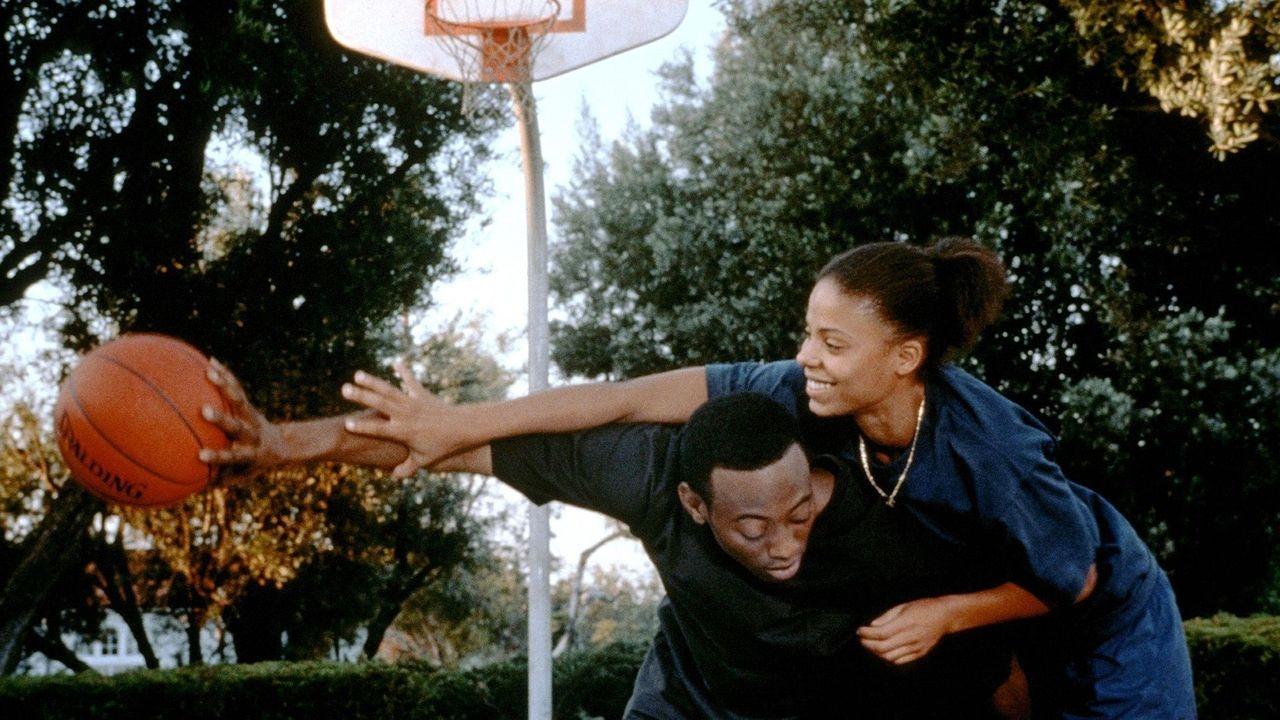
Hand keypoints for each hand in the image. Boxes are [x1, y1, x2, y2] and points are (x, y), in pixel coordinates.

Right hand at [198, 358, 285, 484]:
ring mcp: (251, 417)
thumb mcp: (241, 477)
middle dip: (222, 419)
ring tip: (209, 371)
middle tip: (204, 411)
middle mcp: (251, 434)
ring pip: (239, 400)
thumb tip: (189, 491)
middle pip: (237, 425)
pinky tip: (211, 361)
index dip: (218, 456)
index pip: (233, 456)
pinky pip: (237, 388)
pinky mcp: (248, 406)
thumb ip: (220, 481)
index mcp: (249, 453)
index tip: (200, 456)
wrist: (281, 446)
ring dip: (224, 385)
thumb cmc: (254, 465)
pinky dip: (225, 375)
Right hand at [340, 360, 460, 477]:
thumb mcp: (425, 460)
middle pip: (380, 404)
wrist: (463, 428)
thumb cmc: (443, 446)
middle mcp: (405, 415)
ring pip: (390, 390)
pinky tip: (397, 362)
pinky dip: (404, 372)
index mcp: (402, 431)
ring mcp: (412, 402)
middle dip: (361, 396)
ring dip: (373, 382)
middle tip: (344, 389)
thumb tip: (394, 476)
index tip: (347, 424)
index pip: (378, 429)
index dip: (363, 427)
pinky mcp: (422, 394)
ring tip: (357, 374)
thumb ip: (408, 468)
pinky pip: (411, 381)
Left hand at [856, 596, 957, 664]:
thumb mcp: (903, 606)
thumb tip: (872, 626)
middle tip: (862, 639)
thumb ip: (887, 617)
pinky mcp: (920, 653)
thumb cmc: (923, 607)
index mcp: (906, 622)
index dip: (867, 634)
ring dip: (877, 652)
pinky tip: (884, 650)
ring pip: (890, 657)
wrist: (945, 616)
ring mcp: (916, 646)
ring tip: (871, 645)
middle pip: (883, 647)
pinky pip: (900, 660)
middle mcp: (911, 636)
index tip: (860, 630)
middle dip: (868, 644)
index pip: (881, 633)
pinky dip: (889, 657)